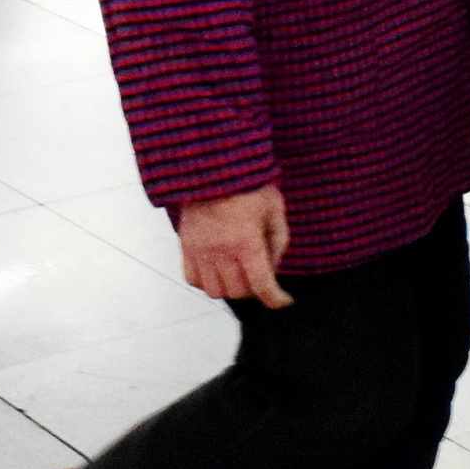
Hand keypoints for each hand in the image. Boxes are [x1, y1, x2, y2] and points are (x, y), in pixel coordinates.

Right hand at [177, 187, 291, 308]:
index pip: (261, 285)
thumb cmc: (248, 186)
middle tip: (260, 272)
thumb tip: (273, 270)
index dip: (275, 299)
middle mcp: (220, 250)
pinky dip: (207, 281)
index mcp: (246, 241)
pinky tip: (218, 270)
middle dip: (254, 288)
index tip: (283, 300)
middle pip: (239, 291)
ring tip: (239, 272)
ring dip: (231, 287)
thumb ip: (279, 242)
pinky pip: (192, 279)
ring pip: (215, 291)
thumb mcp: (275, 210)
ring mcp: (200, 250)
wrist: (212, 168)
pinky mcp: (186, 246)